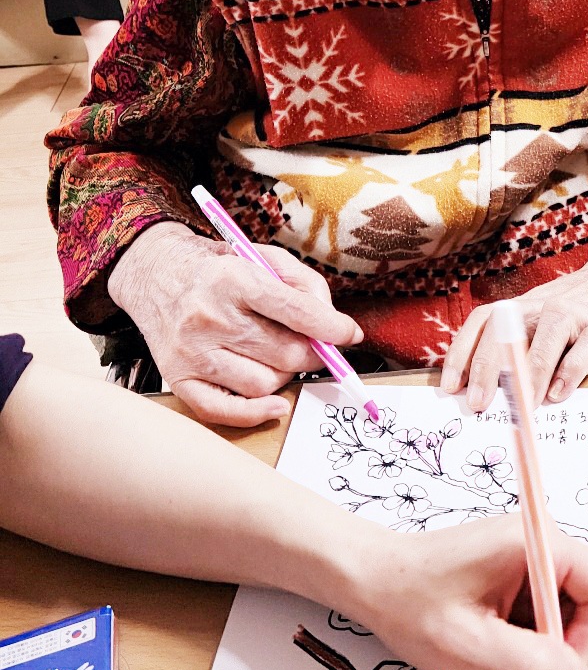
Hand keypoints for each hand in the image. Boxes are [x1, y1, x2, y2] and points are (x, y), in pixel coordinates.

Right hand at [108, 222, 362, 426]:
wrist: (155, 273)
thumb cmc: (219, 267)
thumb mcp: (263, 256)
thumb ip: (304, 284)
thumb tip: (334, 325)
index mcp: (234, 279)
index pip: (296, 312)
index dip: (331, 327)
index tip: (350, 334)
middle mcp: (210, 317)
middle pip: (285, 353)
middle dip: (312, 353)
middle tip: (314, 346)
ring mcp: (191, 352)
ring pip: (263, 383)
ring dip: (285, 376)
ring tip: (279, 356)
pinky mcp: (177, 378)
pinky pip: (223, 411)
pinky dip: (255, 413)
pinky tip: (275, 404)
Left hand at [335, 514, 587, 669]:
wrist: (367, 579)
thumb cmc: (411, 603)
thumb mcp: (470, 646)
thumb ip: (531, 664)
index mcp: (536, 543)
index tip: (553, 666)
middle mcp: (539, 543)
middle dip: (563, 653)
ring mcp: (527, 557)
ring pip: (567, 615)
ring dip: (542, 655)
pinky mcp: (512, 573)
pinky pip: (542, 615)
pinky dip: (526, 646)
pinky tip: (492, 660)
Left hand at [440, 224, 587, 411]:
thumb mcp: (556, 314)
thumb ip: (533, 341)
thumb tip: (500, 388)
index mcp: (530, 305)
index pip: (483, 322)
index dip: (461, 353)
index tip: (449, 386)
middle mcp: (547, 306)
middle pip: (504, 334)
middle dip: (485, 371)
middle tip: (477, 405)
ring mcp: (578, 314)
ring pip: (542, 342)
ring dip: (527, 376)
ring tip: (520, 407)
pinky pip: (585, 350)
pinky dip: (569, 373)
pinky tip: (560, 396)